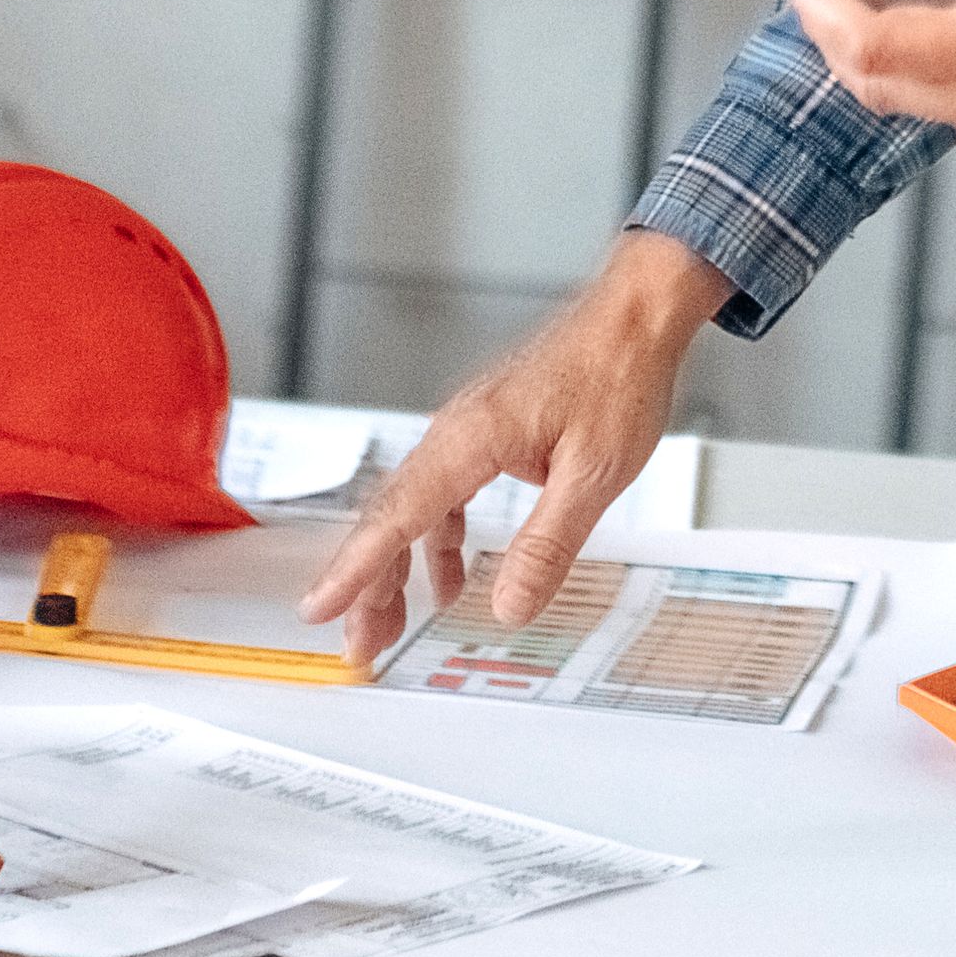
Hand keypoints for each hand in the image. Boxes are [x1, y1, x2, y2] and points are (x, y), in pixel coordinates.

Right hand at [295, 236, 728, 658]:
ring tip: (390, 622)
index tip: (320, 606)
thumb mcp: (594, 475)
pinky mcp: (486, 431)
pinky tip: (449, 575)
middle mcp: (456, 430)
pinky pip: (443, 493)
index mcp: (472, 438)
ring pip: (413, 507)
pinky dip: (437, 539)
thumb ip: (547, 545)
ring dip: (397, 567)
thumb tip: (509, 607)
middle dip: (368, 585)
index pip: (397, 515)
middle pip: (392, 517)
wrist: (635, 314)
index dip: (356, 569)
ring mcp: (467, 429)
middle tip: (359, 642)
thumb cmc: (619, 375)